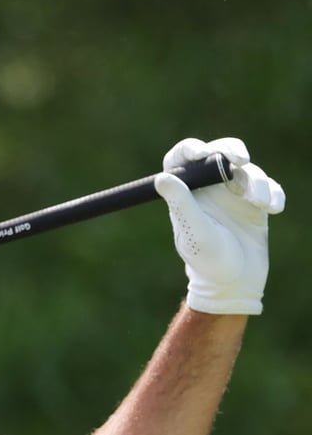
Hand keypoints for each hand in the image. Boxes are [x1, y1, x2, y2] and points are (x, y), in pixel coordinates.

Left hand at [154, 137, 285, 314]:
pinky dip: (273, 194)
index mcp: (186, 193)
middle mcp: (208, 189)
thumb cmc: (208, 261)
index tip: (203, 153)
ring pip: (248, 171)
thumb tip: (162, 178)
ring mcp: (233, 195)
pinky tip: (273, 209)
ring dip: (257, 182)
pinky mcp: (255, 204)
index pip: (182, 159)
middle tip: (241, 159)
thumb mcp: (196, 232)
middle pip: (218, 154)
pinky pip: (269, 187)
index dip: (191, 149)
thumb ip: (182, 204)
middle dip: (231, 150)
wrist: (235, 284)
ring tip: (260, 203)